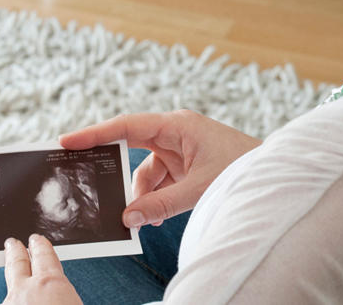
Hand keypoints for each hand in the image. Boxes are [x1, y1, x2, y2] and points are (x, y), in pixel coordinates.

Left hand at [3, 234, 81, 304]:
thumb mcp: (76, 303)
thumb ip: (65, 292)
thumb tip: (63, 294)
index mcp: (52, 284)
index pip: (44, 256)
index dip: (40, 246)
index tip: (37, 239)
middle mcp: (26, 291)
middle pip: (18, 263)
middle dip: (15, 250)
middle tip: (12, 242)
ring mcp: (9, 303)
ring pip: (9, 285)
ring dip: (10, 274)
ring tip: (10, 268)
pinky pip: (5, 301)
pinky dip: (11, 299)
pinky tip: (14, 299)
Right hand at [60, 110, 261, 227]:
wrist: (275, 176)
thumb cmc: (244, 169)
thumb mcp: (200, 188)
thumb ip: (163, 203)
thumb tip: (129, 217)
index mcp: (177, 125)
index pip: (126, 126)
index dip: (95, 134)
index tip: (66, 142)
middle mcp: (174, 132)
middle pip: (131, 147)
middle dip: (116, 171)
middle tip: (90, 184)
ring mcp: (179, 149)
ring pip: (146, 171)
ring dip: (142, 195)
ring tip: (142, 218)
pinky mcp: (185, 165)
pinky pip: (159, 181)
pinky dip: (155, 199)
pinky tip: (155, 217)